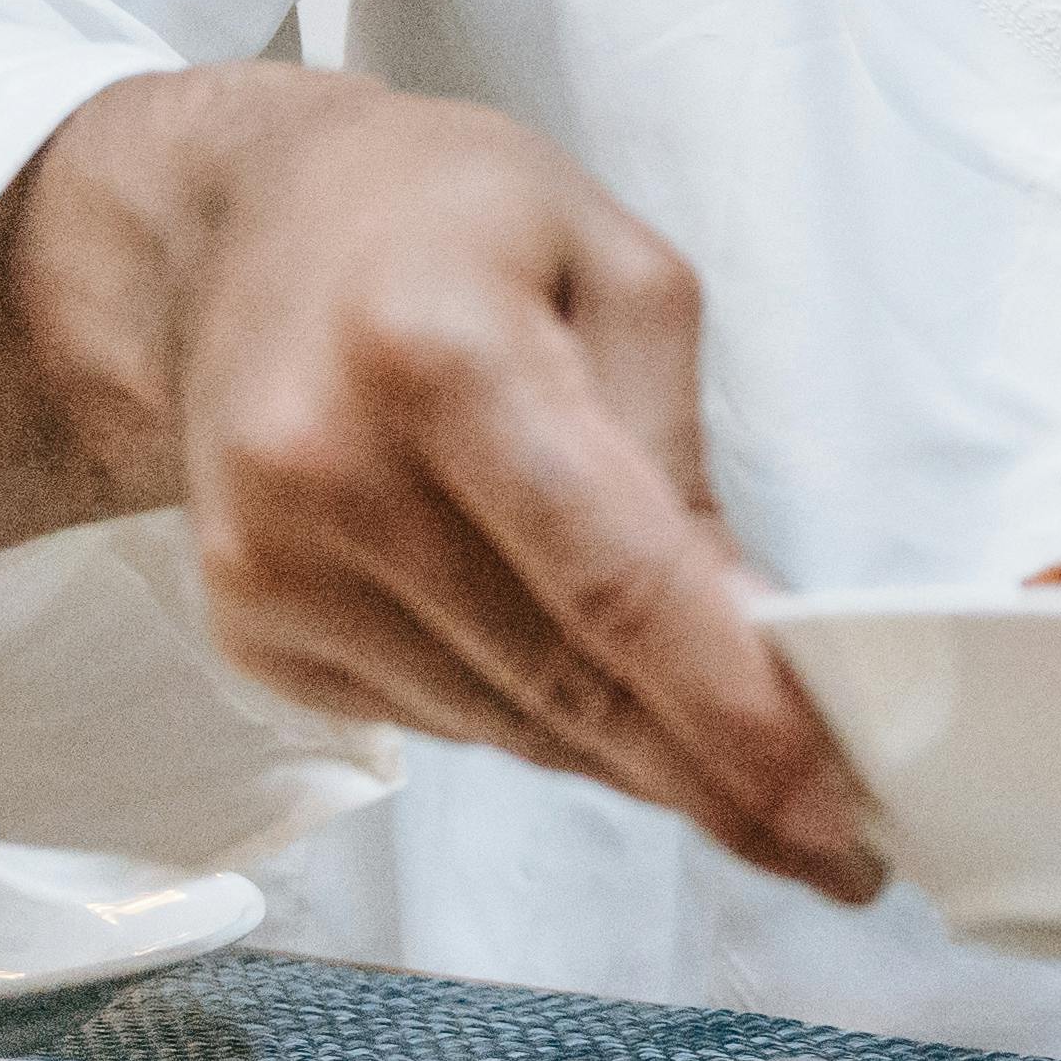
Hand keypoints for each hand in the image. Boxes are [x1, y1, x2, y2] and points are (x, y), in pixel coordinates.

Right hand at [0, 65, 880, 905]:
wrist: (229, 235)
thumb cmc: (449, 220)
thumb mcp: (620, 272)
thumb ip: (684, 453)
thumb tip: (755, 632)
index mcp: (436, 354)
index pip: (612, 582)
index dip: (731, 712)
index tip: (828, 807)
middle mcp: (328, 473)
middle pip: (561, 678)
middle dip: (712, 775)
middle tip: (831, 840)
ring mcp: (271, 565)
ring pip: (505, 723)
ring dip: (634, 761)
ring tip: (742, 772)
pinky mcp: (251, 625)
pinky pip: (440, 717)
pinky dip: (540, 722)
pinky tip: (603, 700)